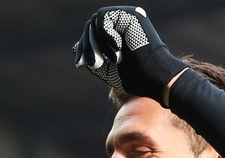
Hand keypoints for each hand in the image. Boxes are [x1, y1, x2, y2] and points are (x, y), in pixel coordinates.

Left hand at [73, 6, 187, 105]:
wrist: (150, 76)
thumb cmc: (132, 75)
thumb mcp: (106, 67)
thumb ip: (92, 55)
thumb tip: (75, 45)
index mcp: (118, 33)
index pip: (92, 33)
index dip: (83, 48)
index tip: (80, 64)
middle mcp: (122, 22)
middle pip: (90, 26)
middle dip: (87, 47)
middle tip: (95, 64)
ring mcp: (127, 16)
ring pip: (94, 22)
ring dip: (96, 44)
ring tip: (109, 59)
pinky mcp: (130, 14)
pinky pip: (102, 17)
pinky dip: (105, 35)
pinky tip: (118, 47)